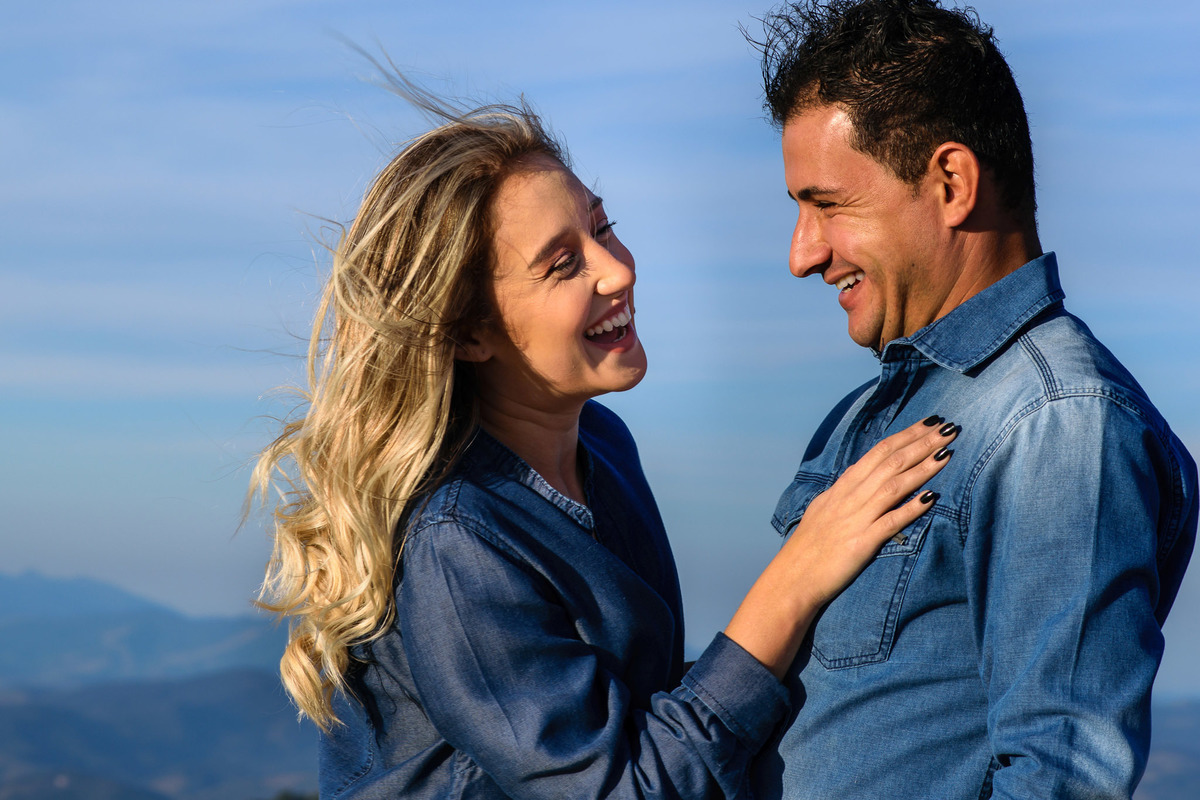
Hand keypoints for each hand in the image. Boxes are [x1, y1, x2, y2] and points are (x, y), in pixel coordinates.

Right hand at [782, 415, 956, 609]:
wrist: (792, 579)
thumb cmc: (808, 548)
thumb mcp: (823, 510)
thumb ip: (843, 491)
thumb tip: (858, 472)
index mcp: (841, 487)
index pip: (878, 452)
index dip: (906, 436)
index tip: (930, 423)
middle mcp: (849, 498)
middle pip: (890, 462)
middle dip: (921, 443)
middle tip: (949, 429)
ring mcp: (855, 519)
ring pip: (893, 486)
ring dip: (922, 468)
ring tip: (946, 454)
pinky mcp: (860, 544)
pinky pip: (890, 522)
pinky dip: (911, 508)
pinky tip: (931, 498)